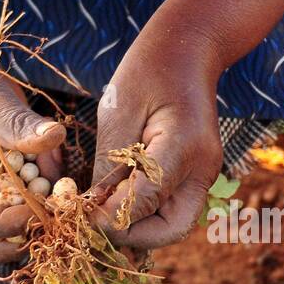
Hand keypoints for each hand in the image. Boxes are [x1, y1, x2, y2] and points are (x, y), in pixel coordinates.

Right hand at [0, 60, 66, 263]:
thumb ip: (23, 126)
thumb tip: (56, 135)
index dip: (9, 224)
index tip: (43, 207)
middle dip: (25, 234)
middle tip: (58, 212)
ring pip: (11, 233)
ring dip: (38, 216)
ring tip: (53, 176)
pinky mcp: (2, 191)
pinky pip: (26, 208)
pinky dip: (44, 196)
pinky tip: (52, 164)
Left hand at [89, 35, 223, 249]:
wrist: (188, 48)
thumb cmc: (150, 70)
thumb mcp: (118, 111)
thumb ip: (109, 163)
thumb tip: (93, 209)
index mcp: (184, 148)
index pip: (146, 203)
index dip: (111, 217)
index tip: (80, 216)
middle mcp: (202, 169)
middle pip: (170, 230)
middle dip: (130, 235)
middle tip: (92, 225)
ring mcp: (203, 175)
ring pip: (171, 225)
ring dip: (136, 228)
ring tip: (99, 213)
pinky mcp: (195, 175)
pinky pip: (170, 208)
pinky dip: (143, 214)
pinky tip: (115, 200)